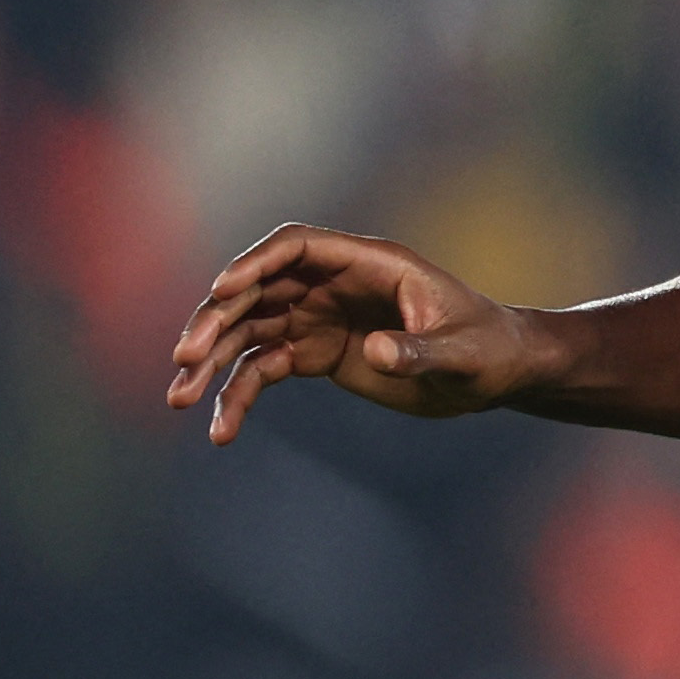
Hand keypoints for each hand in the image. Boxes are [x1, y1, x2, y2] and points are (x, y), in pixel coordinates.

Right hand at [164, 225, 542, 443]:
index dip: (256, 263)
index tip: (223, 291)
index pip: (297, 246)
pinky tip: (221, 432)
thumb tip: (376, 349)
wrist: (498, 373)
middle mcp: (335, 284)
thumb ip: (420, 350)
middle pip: (258, 290)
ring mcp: (321, 317)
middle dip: (217, 320)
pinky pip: (263, 369)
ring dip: (211, 362)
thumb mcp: (463, 352)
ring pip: (248, 330)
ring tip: (181, 400)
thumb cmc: (489, 349)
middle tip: (186, 358)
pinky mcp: (317, 354)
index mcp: (371, 264)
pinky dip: (238, 395)